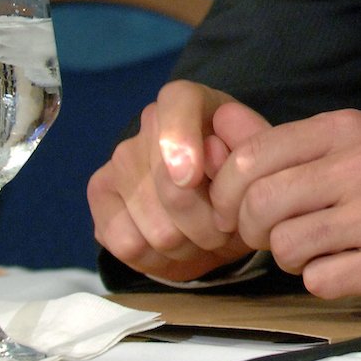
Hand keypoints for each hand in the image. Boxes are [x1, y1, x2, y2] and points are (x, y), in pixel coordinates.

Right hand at [88, 80, 268, 280]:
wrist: (214, 205)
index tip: (191, 179)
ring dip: (188, 246)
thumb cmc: (240, 175)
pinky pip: (128, 244)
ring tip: (205, 239)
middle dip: (207, 223)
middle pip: (169, 187)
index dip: (179, 141)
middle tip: (226, 229)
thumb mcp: (259, 159)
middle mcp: (149, 123)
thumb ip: (251, 148)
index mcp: (190, 100)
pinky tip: (175, 250)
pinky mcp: (101, 196)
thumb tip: (215, 147)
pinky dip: (158, 260)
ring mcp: (119, 159)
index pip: (178, 104)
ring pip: (154, 226)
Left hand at [205, 110, 360, 310]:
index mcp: (350, 129)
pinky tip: (349, 264)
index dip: (230, 191)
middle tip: (276, 233)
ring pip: (285, 247)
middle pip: (260, 204)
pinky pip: (317, 280)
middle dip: (254, 229)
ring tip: (320, 247)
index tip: (239, 207)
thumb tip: (219, 122)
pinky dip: (323, 279)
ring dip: (291, 257)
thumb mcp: (357, 143)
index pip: (253, 157)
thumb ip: (285, 140)